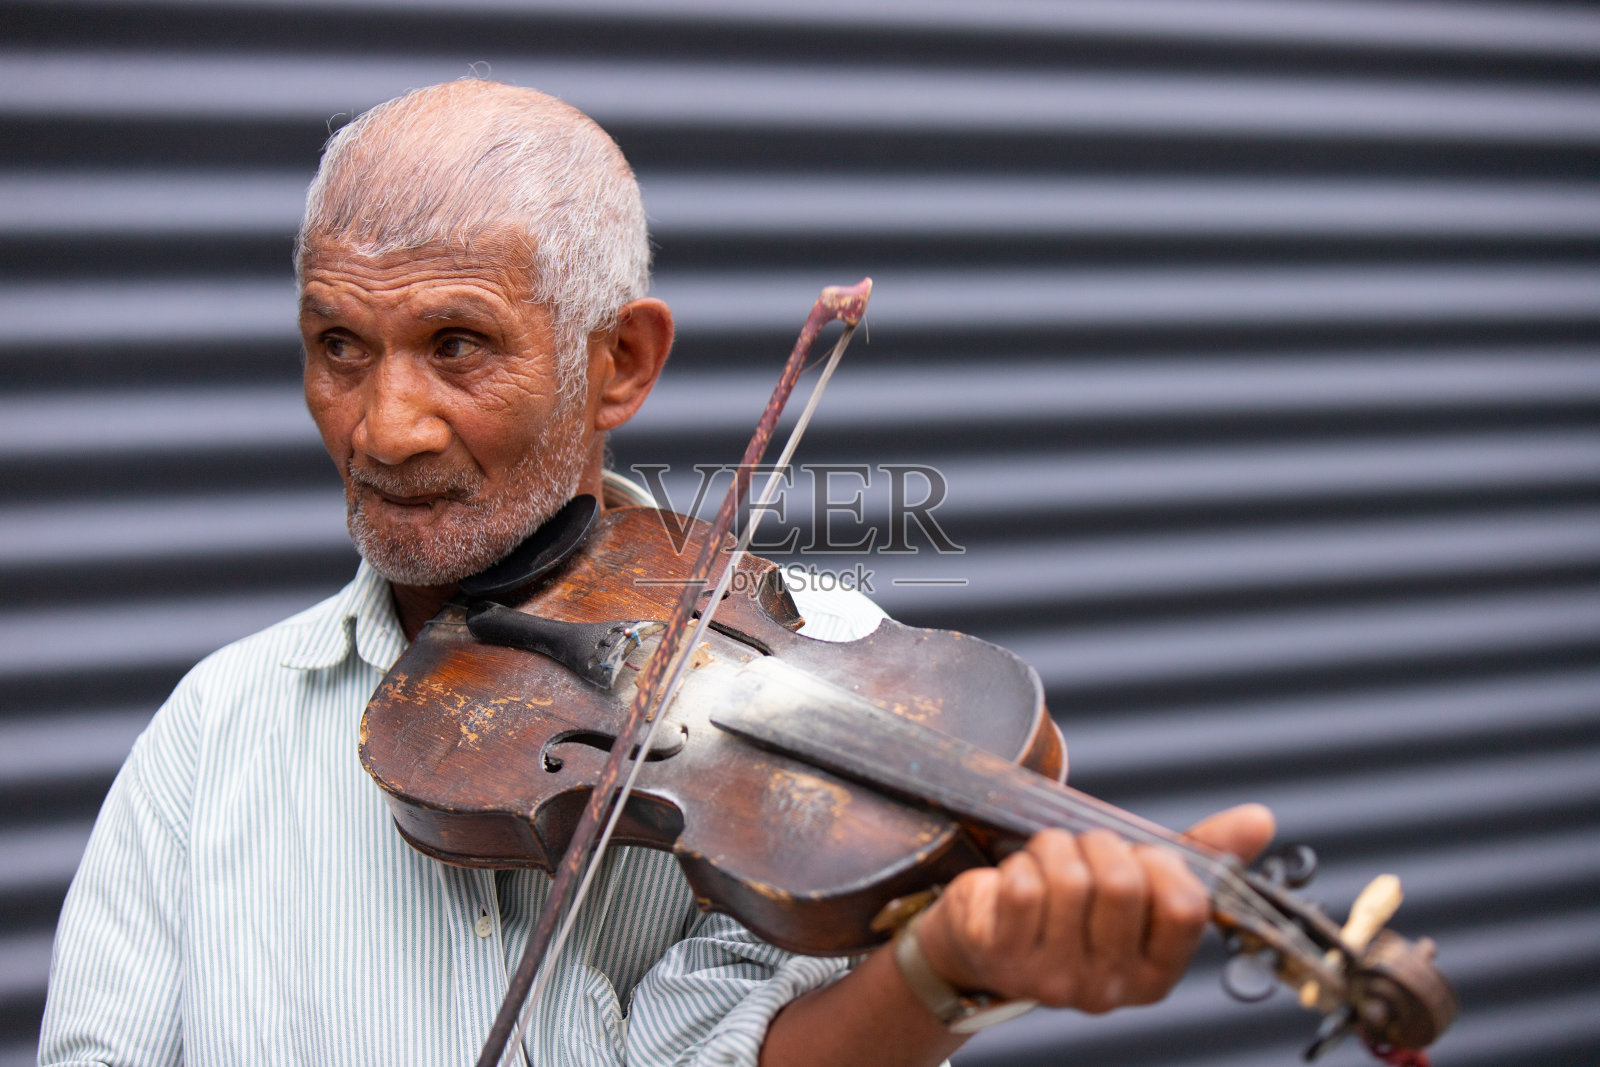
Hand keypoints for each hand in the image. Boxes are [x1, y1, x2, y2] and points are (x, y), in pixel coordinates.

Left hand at [913, 804, 1275, 1014]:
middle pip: (1123, 885)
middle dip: (1101, 846)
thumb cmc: (1071, 907)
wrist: (984, 938)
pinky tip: (1017, 878)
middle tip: (1084, 851)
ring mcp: (1054, 980)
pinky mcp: (1004, 956)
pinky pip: (1024, 886)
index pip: (1186, 908)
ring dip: (1056, 848)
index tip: (1142, 856)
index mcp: (1155, 974)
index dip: (1163, 864)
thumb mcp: (1139, 884)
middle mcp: (1109, 989)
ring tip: (1048, 860)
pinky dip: (1020, 864)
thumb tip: (1261, 820)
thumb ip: (1201, 855)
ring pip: (1070, 880)